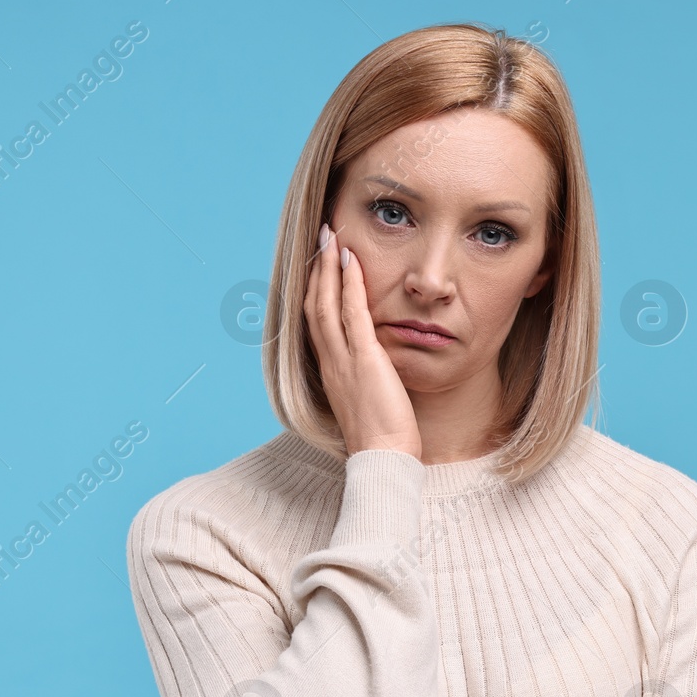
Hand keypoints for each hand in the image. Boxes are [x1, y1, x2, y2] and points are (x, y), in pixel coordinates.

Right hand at [303, 220, 421, 459]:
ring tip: (330, 238)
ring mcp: (343, 359)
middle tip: (320, 238)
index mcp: (330, 370)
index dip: (315, 290)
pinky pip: (352, 313)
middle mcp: (330, 361)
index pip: (316, 322)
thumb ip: (367, 377)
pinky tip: (352, 260)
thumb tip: (376, 364)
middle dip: (316, 269)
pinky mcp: (363, 359)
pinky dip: (349, 284)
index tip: (320, 265)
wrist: (383, 458)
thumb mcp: (369, 399)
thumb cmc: (382, 437)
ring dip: (327, 267)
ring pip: (325, 304)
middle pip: (313, 305)